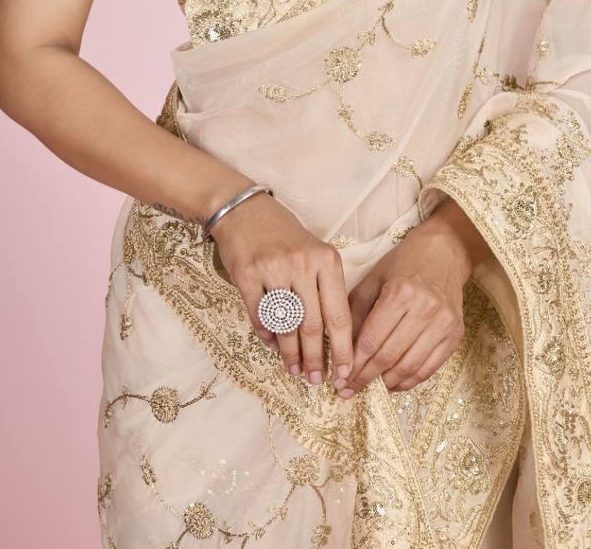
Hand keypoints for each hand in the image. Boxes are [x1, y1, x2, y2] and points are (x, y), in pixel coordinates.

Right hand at [209, 191, 353, 387]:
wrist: (244, 210)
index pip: (339, 314)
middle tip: (317, 381)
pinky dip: (267, 335)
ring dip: (291, 354)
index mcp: (326, 260)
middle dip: (317, 359)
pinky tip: (272, 345)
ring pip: (286, 325)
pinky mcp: (247, 274)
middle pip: (313, 325)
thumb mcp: (315, 253)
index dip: (343, 349)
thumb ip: (325, 289)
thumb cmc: (285, 236)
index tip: (345, 373)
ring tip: (295, 371)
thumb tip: (331, 339)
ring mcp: (273, 269)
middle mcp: (302, 265)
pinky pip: (260, 316)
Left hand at [339, 215, 475, 396]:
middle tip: (348, 391)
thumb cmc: (402, 264)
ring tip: (369, 389)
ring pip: (410, 366)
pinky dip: (410, 381)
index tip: (339, 379)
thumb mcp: (372, 281)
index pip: (371, 339)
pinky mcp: (456, 334)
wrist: (443, 253)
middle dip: (365, 378)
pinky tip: (393, 384)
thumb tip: (341, 351)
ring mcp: (444, 323)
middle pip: (389, 356)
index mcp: (400, 293)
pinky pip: (430, 368)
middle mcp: (425, 309)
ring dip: (386, 384)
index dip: (353, 364)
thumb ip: (355, 314)